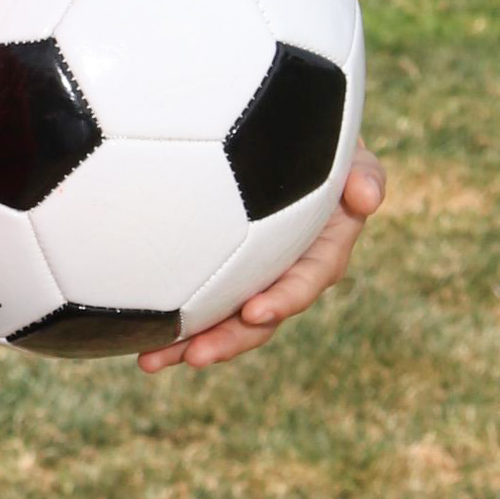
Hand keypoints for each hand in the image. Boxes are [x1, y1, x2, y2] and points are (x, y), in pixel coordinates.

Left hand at [137, 148, 385, 372]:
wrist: (282, 136)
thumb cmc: (320, 144)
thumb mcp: (350, 154)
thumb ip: (364, 173)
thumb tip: (366, 196)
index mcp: (319, 252)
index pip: (304, 282)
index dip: (282, 300)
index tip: (254, 311)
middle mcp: (283, 273)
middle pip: (258, 317)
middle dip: (227, 340)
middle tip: (192, 357)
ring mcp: (249, 275)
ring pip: (221, 318)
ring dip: (188, 343)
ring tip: (149, 362)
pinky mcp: (218, 271)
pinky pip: (196, 298)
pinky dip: (169, 317)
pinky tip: (132, 335)